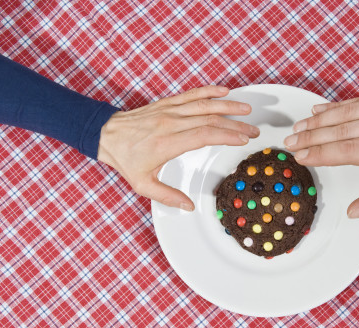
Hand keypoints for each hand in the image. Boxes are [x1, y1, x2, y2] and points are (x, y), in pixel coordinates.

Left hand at [97, 85, 258, 210]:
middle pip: (210, 120)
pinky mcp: (167, 103)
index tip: (242, 139)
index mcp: (167, 143)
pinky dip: (209, 91)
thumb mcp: (142, 184)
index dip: (226, 136)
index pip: (204, 135)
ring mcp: (169, 111)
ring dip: (228, 106)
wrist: (106, 134)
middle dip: (235, 125)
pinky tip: (224, 91)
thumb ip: (167, 196)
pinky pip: (191, 94)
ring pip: (204, 104)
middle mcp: (170, 123)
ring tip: (247, 109)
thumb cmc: (125, 159)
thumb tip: (188, 206)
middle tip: (253, 130)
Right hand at [283, 89, 358, 216]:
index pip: (350, 150)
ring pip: (349, 111)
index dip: (321, 154)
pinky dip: (338, 106)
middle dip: (312, 136)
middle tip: (290, 142)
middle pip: (343, 128)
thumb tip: (352, 211)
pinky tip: (320, 111)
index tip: (301, 157)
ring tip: (298, 127)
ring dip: (320, 120)